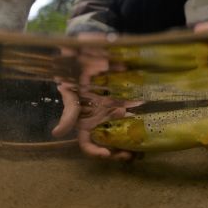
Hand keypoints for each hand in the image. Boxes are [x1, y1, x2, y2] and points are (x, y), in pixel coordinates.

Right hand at [53, 32, 134, 160]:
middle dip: (120, 152)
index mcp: (85, 121)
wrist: (90, 51)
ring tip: (144, 150)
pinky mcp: (127, 102)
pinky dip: (142, 125)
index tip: (108, 154)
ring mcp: (114, 112)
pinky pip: (135, 118)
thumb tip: (57, 133)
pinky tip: (151, 129)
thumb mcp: (71, 92)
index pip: (87, 144)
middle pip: (109, 144)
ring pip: (124, 135)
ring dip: (133, 143)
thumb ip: (68, 112)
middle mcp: (100, 120)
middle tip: (132, 156)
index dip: (96, 152)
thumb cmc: (76, 72)